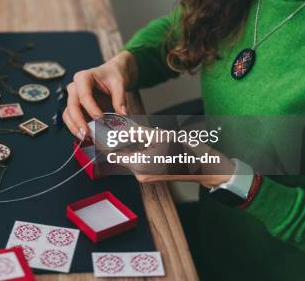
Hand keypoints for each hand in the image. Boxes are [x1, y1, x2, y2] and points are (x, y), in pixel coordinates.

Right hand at [63, 51, 138, 139]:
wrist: (111, 75)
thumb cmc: (112, 76)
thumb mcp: (119, 83)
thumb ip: (120, 99)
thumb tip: (123, 115)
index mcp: (83, 78)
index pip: (84, 95)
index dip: (91, 108)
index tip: (100, 119)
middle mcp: (74, 88)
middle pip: (71, 106)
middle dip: (78, 121)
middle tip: (87, 134)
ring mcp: (73, 99)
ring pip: (67, 114)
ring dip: (74, 128)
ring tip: (85, 138)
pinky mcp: (76, 109)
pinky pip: (71, 120)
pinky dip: (77, 129)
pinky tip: (86, 137)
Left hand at [107, 131, 235, 188]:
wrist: (205, 167)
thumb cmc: (186, 150)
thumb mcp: (159, 135)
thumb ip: (137, 132)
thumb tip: (121, 128)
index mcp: (139, 165)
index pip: (111, 155)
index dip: (104, 143)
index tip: (99, 132)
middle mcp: (140, 175)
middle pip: (120, 156)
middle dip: (118, 142)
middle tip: (117, 126)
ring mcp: (146, 177)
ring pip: (130, 158)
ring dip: (129, 145)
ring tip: (132, 132)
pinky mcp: (152, 176)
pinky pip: (139, 161)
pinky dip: (138, 151)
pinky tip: (144, 141)